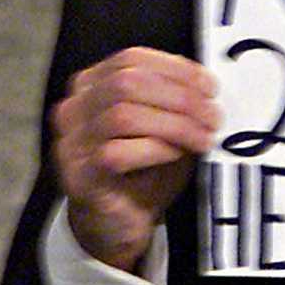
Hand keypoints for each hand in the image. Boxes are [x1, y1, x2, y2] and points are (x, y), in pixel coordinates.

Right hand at [50, 47, 219, 272]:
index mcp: (92, 86)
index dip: (175, 69)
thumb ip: (176, 103)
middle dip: (179, 97)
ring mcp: (71, 143)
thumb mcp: (164, 128)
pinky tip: (178, 155)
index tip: (210, 87)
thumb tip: (207, 86)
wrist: (117, 224)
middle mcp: (74, 109)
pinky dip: (155, 149)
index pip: (131, 59)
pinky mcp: (79, 176)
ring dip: (174, 124)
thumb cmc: (143, 171)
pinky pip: (116, 152)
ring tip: (203, 138)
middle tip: (213, 116)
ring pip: (122, 115)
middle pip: (126, 83)